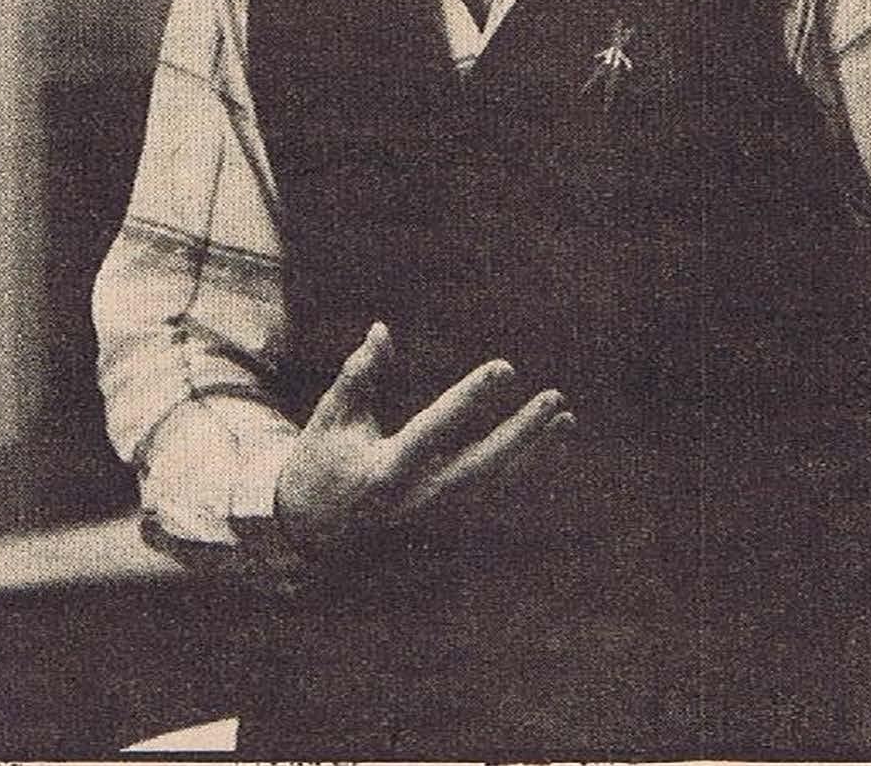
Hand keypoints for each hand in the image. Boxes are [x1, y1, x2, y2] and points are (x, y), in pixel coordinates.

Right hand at [273, 322, 573, 557]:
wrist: (305, 541)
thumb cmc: (319, 467)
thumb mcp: (331, 419)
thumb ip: (359, 374)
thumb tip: (383, 328)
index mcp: (385, 470)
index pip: (438, 428)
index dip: (472, 397)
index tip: (505, 367)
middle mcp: (416, 499)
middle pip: (482, 467)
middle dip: (522, 434)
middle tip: (555, 399)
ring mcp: (434, 521)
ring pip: (497, 488)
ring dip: (534, 454)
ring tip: (565, 418)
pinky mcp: (444, 531)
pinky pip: (493, 501)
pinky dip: (522, 472)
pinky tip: (549, 442)